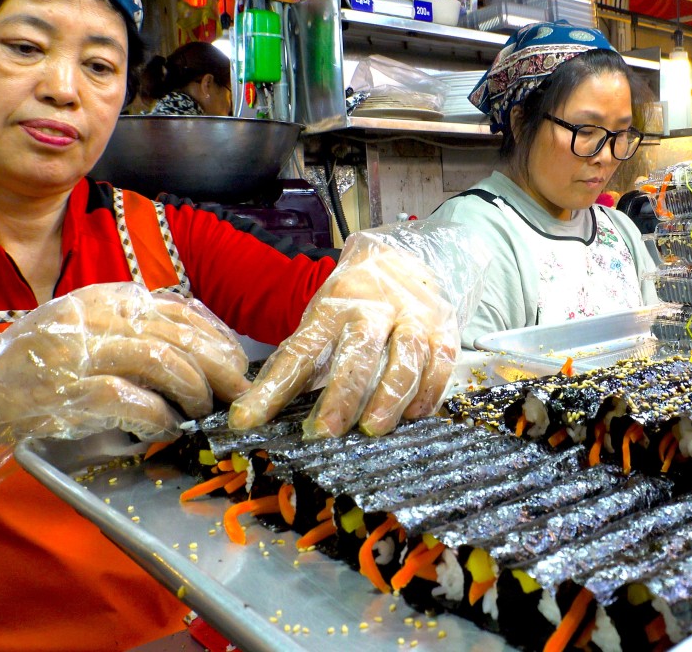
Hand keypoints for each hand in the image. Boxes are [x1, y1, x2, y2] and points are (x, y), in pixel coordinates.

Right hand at [0, 282, 249, 447]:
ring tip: (200, 411)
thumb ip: (143, 327)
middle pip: (182, 337)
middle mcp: (100, 318)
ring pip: (164, 362)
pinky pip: (134, 401)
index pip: (183, 312)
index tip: (238, 365)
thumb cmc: (46, 358)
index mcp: (111, 298)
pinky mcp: (71, 391)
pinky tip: (168, 428)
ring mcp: (83, 353)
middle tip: (238, 394)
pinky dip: (160, 417)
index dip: (220, 340)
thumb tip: (207, 349)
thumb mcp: (94, 324)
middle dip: (221, 369)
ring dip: (193, 392)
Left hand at [229, 232, 462, 437]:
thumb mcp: (323, 318)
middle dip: (342, 393)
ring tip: (373, 428)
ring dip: (389, 396)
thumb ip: (301, 359)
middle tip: (326, 432)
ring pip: (405, 358)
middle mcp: (375, 308)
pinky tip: (412, 416)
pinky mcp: (445, 329)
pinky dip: (427, 392)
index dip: (273, 388)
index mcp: (334, 306)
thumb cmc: (357, 301)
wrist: (410, 258)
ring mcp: (414, 317)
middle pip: (359, 352)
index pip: (299, 351)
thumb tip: (260, 411)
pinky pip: (440, 364)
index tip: (246, 420)